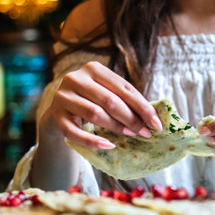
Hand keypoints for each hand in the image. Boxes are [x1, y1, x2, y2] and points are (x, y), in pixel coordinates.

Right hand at [41, 61, 162, 148]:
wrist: (60, 109)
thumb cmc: (92, 100)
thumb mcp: (107, 93)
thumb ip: (126, 100)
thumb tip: (154, 118)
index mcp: (93, 68)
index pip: (124, 88)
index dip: (143, 107)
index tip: (157, 124)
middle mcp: (76, 79)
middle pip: (111, 101)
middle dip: (132, 119)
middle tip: (145, 133)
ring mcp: (63, 97)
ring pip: (95, 114)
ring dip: (117, 127)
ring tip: (130, 135)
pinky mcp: (57, 117)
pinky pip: (76, 133)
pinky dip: (94, 141)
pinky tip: (109, 146)